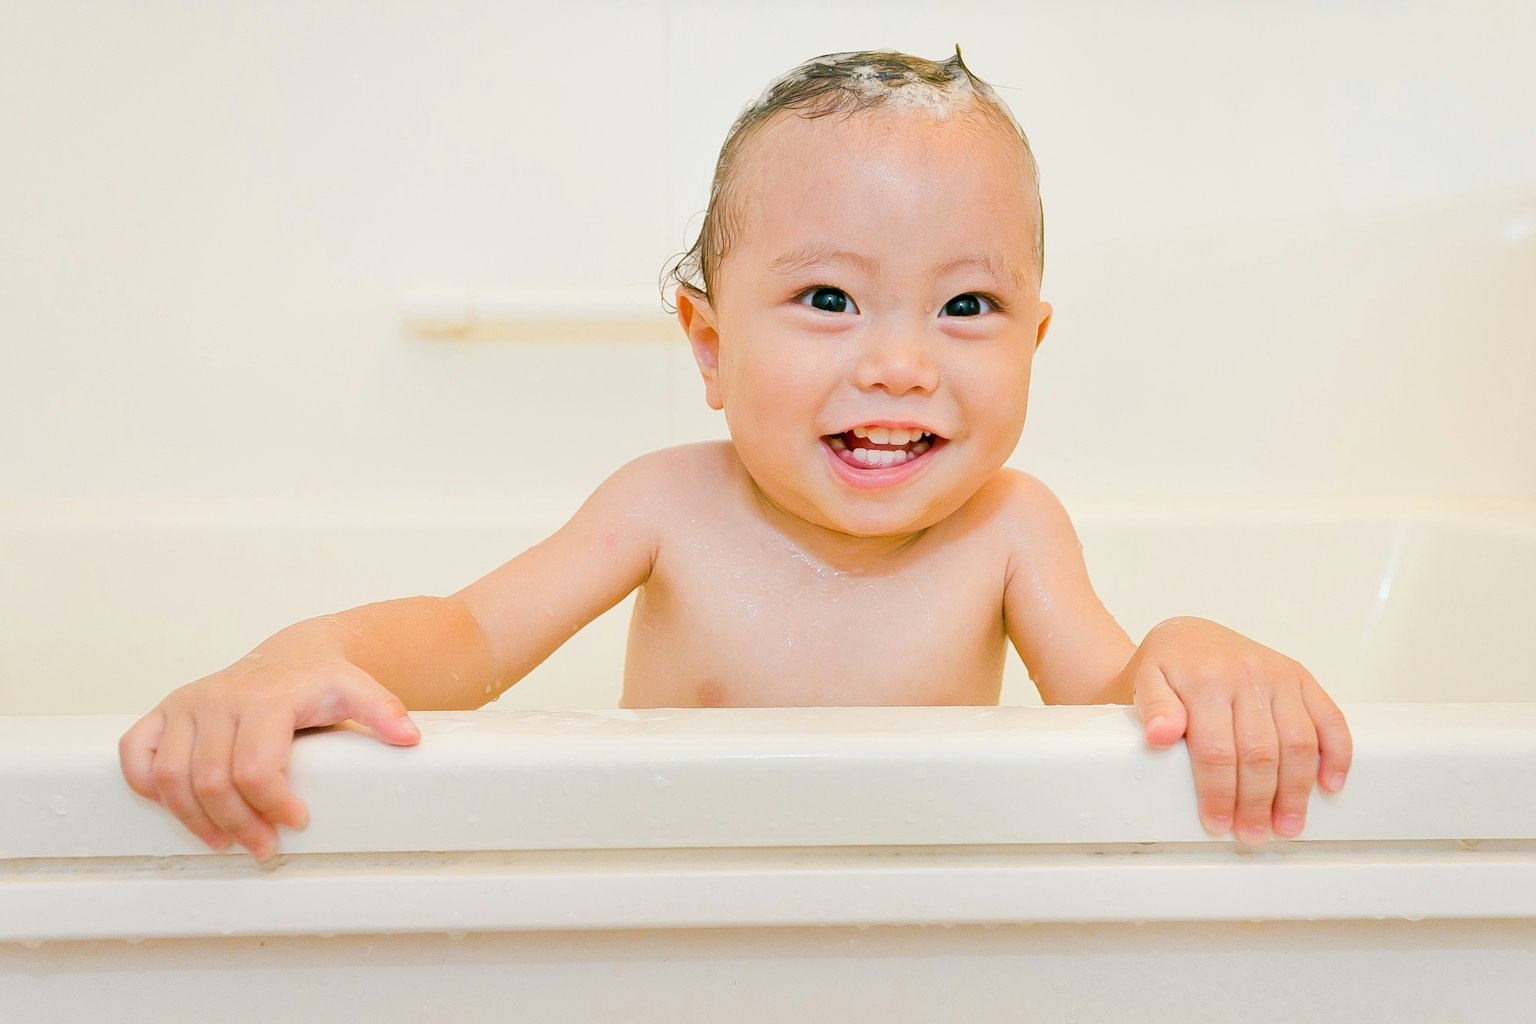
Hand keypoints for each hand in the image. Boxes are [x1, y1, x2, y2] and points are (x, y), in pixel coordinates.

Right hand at [119, 644, 419, 860]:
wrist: (294, 657)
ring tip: (226, 841)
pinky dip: (146, 786)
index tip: (295, 824)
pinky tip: (177, 806)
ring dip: (194, 820)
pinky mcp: (164, 713)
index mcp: (265, 699)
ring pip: (170, 778)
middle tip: (263, 847)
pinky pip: (136, 754)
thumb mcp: (358, 690)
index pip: (254, 768)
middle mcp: (218, 700)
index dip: (271, 805)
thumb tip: (408, 738)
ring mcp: (187, 706)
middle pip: (212, 782)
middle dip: (238, 824)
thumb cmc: (322, 681)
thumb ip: (383, 711)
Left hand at [1126, 617, 1351, 842]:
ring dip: (1296, 790)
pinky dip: (1338, 754)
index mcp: (1205, 680)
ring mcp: (1278, 676)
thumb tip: (1159, 736)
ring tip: (1288, 824)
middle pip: (1260, 753)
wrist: (1190, 636)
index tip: (1218, 824)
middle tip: (1253, 834)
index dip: (1219, 793)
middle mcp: (1246, 675)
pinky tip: (1330, 785)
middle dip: (1257, 802)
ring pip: (1298, 742)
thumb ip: (1154, 709)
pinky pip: (1330, 717)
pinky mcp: (1300, 677)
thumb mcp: (1145, 682)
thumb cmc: (1168, 667)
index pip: (1217, 750)